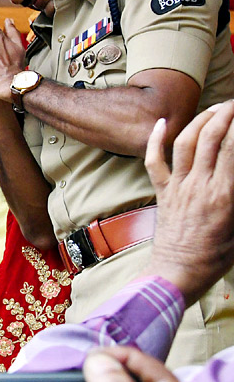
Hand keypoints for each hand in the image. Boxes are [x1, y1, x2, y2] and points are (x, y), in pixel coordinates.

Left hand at [144, 101, 233, 304]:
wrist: (178, 273)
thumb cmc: (217, 257)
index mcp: (226, 194)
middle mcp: (200, 184)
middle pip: (212, 137)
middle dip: (226, 114)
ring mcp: (178, 186)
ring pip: (186, 142)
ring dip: (200, 120)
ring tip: (214, 108)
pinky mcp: (162, 193)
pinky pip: (154, 161)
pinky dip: (155, 140)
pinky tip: (160, 123)